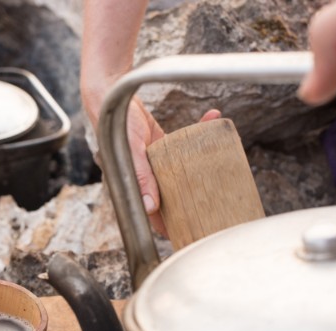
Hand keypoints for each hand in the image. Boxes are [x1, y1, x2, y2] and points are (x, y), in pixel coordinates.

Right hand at [100, 97, 220, 235]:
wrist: (112, 94)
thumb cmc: (117, 124)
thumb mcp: (131, 151)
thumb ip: (141, 177)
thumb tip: (150, 207)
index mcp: (134, 183)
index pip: (153, 213)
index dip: (171, 225)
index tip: (191, 232)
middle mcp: (145, 175)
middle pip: (171, 194)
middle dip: (192, 200)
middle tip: (216, 204)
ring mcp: (154, 160)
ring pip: (181, 172)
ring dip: (201, 166)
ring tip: (222, 165)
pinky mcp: (161, 143)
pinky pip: (183, 144)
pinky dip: (198, 131)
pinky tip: (211, 119)